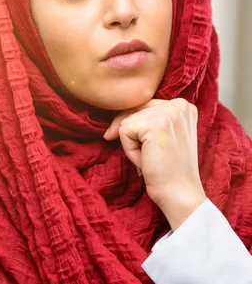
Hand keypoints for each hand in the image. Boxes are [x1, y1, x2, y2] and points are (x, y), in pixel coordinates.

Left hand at [104, 98, 205, 229]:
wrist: (179, 194)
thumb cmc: (168, 168)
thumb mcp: (163, 135)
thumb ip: (149, 119)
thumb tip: (115, 118)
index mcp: (183, 106)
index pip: (142, 104)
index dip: (134, 127)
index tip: (146, 146)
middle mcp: (179, 105)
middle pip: (132, 111)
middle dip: (133, 137)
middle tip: (152, 156)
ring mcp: (169, 114)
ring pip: (126, 122)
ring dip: (132, 145)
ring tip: (152, 159)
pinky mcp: (155, 126)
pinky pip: (124, 132)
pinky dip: (129, 150)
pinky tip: (146, 161)